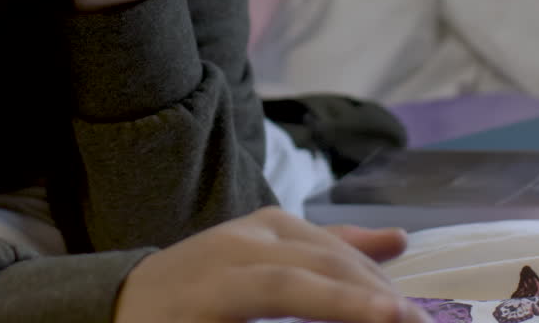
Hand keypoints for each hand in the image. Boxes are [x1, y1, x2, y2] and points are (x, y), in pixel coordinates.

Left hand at [114, 207, 430, 322]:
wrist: (128, 303)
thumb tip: (326, 322)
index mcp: (211, 282)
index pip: (285, 287)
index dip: (341, 302)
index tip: (392, 318)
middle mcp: (235, 245)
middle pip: (316, 262)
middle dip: (373, 293)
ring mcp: (250, 229)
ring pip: (324, 245)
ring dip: (372, 276)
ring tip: (410, 311)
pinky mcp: (263, 226)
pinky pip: (317, 233)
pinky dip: (356, 243)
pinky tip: (397, 243)